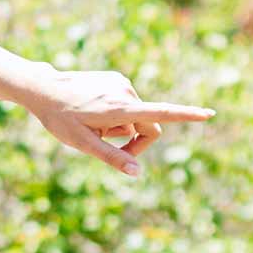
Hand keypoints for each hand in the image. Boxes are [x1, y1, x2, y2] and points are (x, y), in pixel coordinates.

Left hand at [24, 67, 214, 176]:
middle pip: (149, 125)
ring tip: (92, 122)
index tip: (208, 114)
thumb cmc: (60, 119)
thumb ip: (112, 158)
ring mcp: (121, 83)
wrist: (43, 87)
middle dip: (134, 140)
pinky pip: (127, 104)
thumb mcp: (83, 144)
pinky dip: (116, 113)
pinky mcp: (116, 79)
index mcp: (120, 109)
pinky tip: (91, 109)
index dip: (186, 116)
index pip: (161, 113)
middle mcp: (126, 92)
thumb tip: (137, 173)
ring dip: (121, 126)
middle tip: (105, 145)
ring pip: (136, 116)